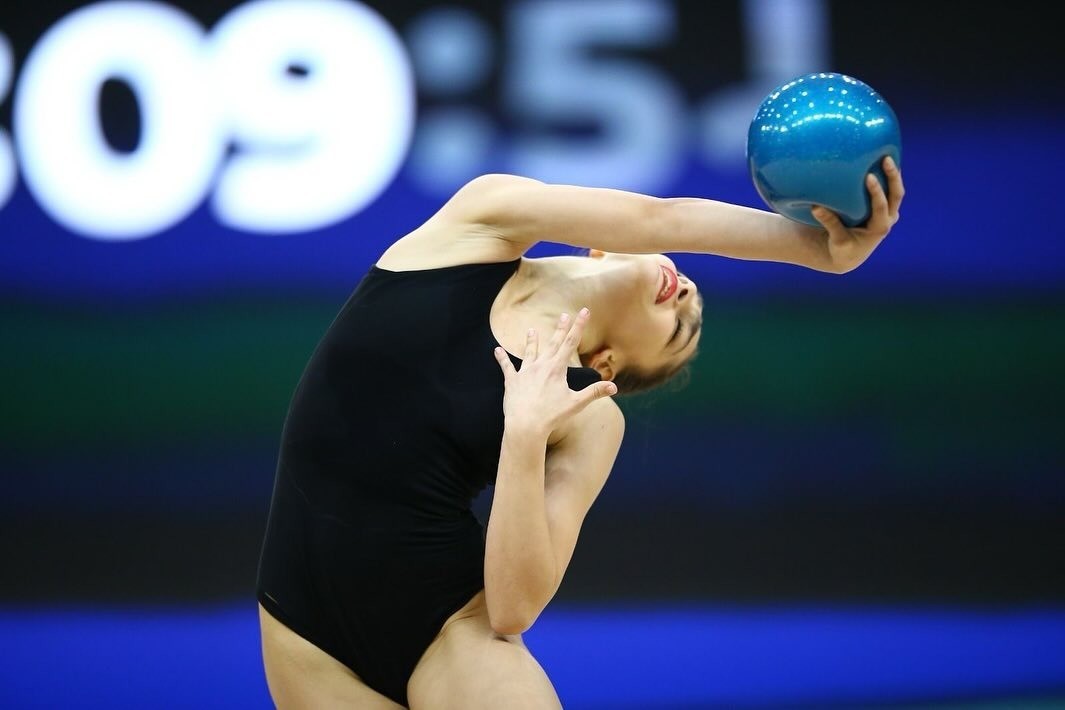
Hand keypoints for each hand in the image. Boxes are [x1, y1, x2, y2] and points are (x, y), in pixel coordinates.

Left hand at [493, 308, 617, 439]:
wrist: (525, 425)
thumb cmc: (552, 416)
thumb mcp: (576, 404)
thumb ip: (594, 392)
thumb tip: (614, 387)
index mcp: (557, 368)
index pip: (571, 342)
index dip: (579, 325)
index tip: (584, 311)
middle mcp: (541, 366)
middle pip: (552, 343)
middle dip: (560, 329)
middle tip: (564, 315)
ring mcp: (525, 372)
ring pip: (529, 352)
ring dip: (531, 341)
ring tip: (530, 330)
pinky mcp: (512, 381)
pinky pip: (506, 367)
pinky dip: (502, 358)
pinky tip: (496, 350)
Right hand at [814, 155, 904, 272]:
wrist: (850, 255)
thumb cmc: (842, 248)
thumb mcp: (836, 239)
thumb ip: (829, 223)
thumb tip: (815, 206)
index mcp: (879, 228)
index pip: (881, 207)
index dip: (877, 192)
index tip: (869, 176)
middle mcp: (888, 219)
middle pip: (896, 195)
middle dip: (893, 176)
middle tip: (886, 158)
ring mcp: (888, 213)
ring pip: (896, 190)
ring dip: (893, 173)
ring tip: (887, 154)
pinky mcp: (884, 207)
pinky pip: (889, 190)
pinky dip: (887, 176)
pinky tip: (879, 160)